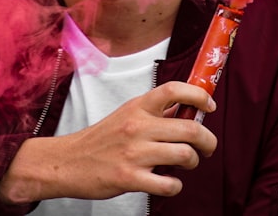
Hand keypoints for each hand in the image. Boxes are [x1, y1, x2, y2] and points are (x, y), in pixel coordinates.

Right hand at [0, 81, 216, 203]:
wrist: (67, 162)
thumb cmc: (100, 140)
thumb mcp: (126, 116)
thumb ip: (154, 113)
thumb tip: (188, 111)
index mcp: (137, 107)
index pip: (174, 90)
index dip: (198, 96)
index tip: (209, 107)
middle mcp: (137, 127)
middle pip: (190, 128)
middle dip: (208, 140)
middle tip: (207, 147)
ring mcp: (134, 153)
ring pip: (184, 155)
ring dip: (193, 162)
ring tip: (187, 164)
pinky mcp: (129, 178)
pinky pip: (168, 184)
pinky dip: (175, 186)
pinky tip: (169, 182)